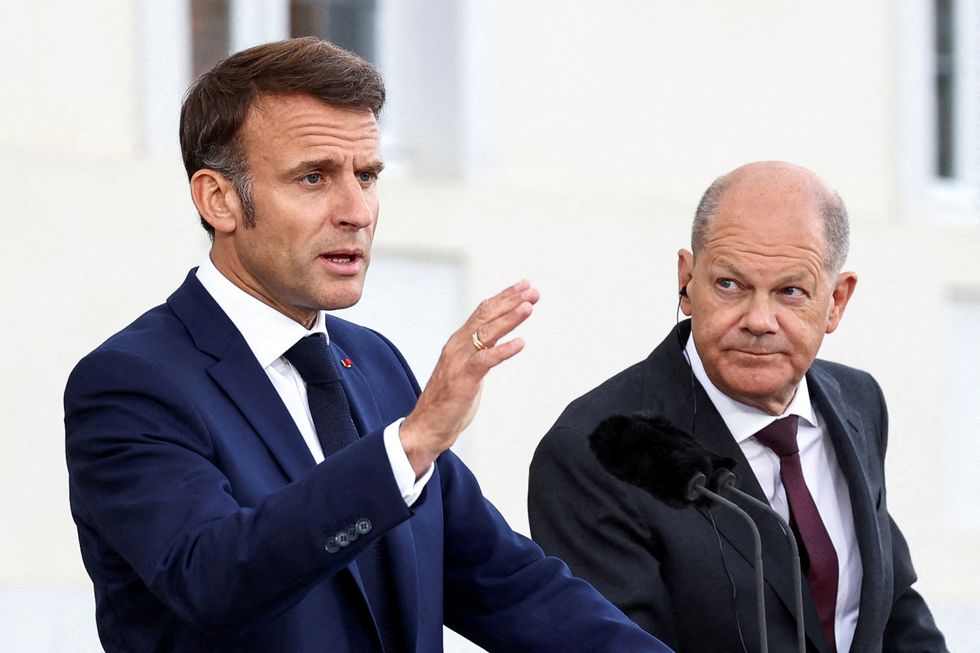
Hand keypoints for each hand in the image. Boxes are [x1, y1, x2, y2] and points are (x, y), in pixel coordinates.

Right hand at [399, 280, 539, 475]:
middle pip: (486, 316)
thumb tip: (497, 341)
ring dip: (509, 318)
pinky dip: (504, 350)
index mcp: (459, 342)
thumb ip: (480, 353)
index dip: (504, 297)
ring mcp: (459, 362)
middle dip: (511, 301)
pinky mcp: (463, 379)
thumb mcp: (467, 369)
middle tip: (532, 291)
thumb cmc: (448, 400)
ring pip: (486, 333)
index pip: (483, 312)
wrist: (427, 426)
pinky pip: (486, 360)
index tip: (525, 287)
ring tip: (528, 307)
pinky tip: (520, 343)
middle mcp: (458, 346)